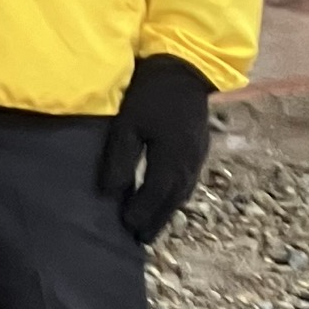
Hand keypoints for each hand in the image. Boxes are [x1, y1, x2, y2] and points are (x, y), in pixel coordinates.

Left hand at [103, 54, 212, 242]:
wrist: (184, 68)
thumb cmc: (150, 94)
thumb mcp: (128, 124)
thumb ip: (120, 159)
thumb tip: (110, 192)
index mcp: (172, 159)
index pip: (155, 195)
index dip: (141, 213)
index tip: (126, 229)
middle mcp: (190, 162)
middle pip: (173, 199)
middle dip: (156, 220)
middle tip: (141, 239)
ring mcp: (198, 154)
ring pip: (183, 191)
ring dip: (167, 210)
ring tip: (152, 225)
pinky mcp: (198, 146)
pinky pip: (188, 179)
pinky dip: (175, 194)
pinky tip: (167, 196)